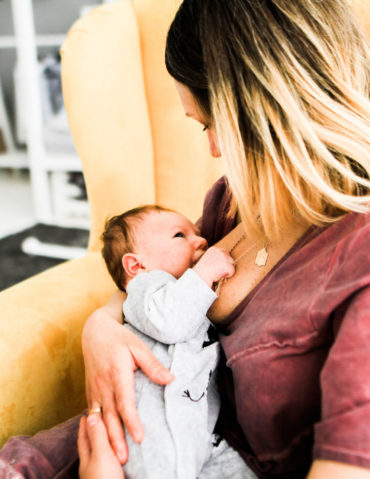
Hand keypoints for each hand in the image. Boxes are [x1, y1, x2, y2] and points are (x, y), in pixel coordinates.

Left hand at [78, 413, 123, 478]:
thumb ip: (97, 437)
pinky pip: (108, 460)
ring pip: (99, 453)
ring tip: (107, 435)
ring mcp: (99, 473)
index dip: (84, 425)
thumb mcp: (101, 455)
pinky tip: (116, 453)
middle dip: (92, 433)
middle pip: (90, 445)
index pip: (83, 438)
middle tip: (95, 422)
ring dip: (103, 443)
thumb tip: (90, 416)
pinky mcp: (110, 477)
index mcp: (86, 458)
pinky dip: (111, 452)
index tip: (85, 415)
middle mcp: (91, 466)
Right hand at [82, 298, 174, 463]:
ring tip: (113, 456)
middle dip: (117, 439)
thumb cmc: (119, 338)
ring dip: (105, 438)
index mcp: (117, 374)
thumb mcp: (138, 347)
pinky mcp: (89, 391)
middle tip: (124, 459)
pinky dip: (96, 428)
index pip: (125, 402)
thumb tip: (170, 379)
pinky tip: (102, 440)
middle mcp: (103, 385)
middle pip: (110, 417)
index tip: (140, 437)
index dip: (132, 421)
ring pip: (99, 419)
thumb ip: (153, 365)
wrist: (94, 331)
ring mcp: (94, 389)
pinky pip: (92, 413)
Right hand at [193, 246, 234, 286]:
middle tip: (218, 271)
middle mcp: (219, 251)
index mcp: (213, 249)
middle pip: (229, 257)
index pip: (224, 252)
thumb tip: (223, 260)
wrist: (199, 277)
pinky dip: (228, 275)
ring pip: (232, 264)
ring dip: (227, 269)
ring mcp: (223, 257)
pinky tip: (220, 276)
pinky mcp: (227, 265)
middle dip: (226, 264)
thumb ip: (215, 258)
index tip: (218, 266)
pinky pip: (232, 271)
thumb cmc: (201, 272)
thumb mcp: (207, 260)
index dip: (223, 260)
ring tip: (218, 273)